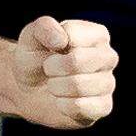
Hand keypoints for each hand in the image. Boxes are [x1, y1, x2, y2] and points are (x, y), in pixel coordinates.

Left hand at [4, 14, 119, 127]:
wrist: (28, 89)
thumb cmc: (35, 57)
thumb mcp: (32, 36)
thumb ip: (44, 27)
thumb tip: (61, 40)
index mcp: (97, 34)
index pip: (73, 35)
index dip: (52, 45)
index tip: (50, 49)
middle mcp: (108, 57)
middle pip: (78, 61)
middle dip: (52, 68)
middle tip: (49, 70)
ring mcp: (108, 83)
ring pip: (79, 86)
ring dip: (56, 87)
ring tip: (54, 85)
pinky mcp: (103, 107)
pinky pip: (83, 108)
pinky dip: (64, 106)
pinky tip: (61, 101)